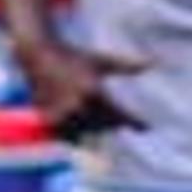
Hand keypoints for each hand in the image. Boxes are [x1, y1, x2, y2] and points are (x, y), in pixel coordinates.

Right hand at [21, 37, 149, 140]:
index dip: (134, 122)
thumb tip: (153, 63)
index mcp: (93, 91)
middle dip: (114, 123)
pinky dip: (78, 134)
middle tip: (122, 121)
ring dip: (96, 130)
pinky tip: (83, 127)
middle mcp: (78, 106)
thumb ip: (127, 65)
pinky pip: (70, 136)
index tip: (147, 128)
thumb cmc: (73, 56)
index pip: (119, 115)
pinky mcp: (49, 121)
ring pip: (87, 133)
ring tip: (102, 123)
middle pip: (105, 126)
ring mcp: (63, 115)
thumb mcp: (101, 60)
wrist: (38, 56)